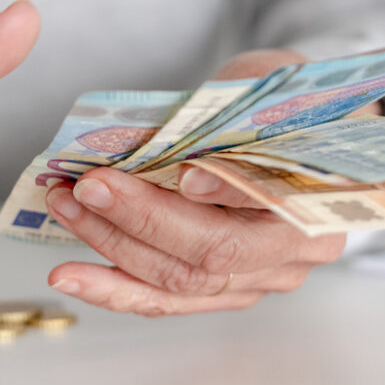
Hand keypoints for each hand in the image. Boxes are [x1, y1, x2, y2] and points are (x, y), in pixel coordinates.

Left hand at [44, 48, 346, 315]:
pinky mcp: (225, 291)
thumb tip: (165, 137)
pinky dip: (115, 287)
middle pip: (214, 251)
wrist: (302, 132)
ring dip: (113, 249)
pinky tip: (73, 276)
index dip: (224, 192)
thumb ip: (230, 110)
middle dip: (140, 220)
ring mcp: (261, 278)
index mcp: (320, 193)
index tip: (180, 174)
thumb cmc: (282, 105)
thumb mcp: (265, 85)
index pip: (269, 201)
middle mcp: (296, 250)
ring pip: (183, 282)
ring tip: (63, 213)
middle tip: (84, 188)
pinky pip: (167, 299)